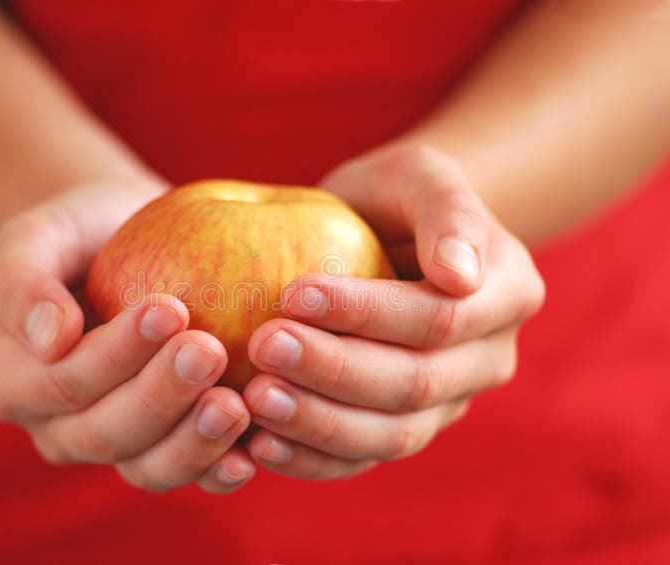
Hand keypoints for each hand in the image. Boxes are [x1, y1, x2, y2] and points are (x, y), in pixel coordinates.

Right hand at [0, 181, 254, 493]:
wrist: (126, 244)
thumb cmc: (78, 235)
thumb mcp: (36, 237)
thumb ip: (22, 282)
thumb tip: (50, 339)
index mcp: (12, 384)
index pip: (62, 381)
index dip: (115, 355)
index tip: (169, 309)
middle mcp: (59, 428)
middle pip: (107, 431)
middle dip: (161, 396)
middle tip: (210, 351)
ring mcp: (115, 446)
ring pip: (146, 466)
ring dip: (192, 442)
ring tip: (235, 406)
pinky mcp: (164, 449)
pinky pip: (187, 472)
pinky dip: (216, 469)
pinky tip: (250, 454)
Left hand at [241, 145, 544, 479]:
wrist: (388, 237)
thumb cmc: (397, 196)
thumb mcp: (422, 174)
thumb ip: (449, 212)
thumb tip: (460, 275)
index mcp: (507, 295)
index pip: (440, 317)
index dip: (367, 313)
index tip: (293, 293)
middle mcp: (487, 360)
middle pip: (414, 384)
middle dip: (334, 370)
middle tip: (262, 346)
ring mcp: (448, 404)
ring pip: (390, 436)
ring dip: (318, 423)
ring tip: (254, 400)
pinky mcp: (403, 429)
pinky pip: (362, 459)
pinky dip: (312, 459)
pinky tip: (259, 445)